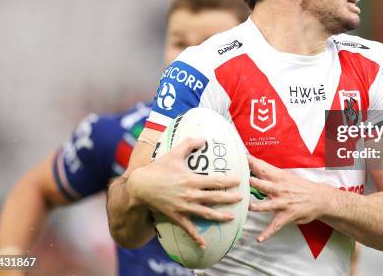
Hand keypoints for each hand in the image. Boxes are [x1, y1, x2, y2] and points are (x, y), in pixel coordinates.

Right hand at [127, 137, 241, 247]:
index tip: (239, 181)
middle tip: (243, 199)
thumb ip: (189, 143)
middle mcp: (190, 194)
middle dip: (230, 199)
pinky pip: (188, 228)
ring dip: (220, 216)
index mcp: (191, 179)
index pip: (215, 181)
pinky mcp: (176, 216)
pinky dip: (196, 237)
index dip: (229, 182)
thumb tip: (203, 137)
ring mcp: (184, 207)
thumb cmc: (157, 168)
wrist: (140, 186)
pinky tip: (205, 244)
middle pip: (215, 198)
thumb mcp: (174, 153)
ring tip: (232, 218)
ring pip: (206, 213)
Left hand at [248, 155, 330, 242]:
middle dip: (254, 183)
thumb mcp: (287, 176)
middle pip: (264, 185)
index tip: (242, 158)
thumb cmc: (300, 187)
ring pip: (268, 205)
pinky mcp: (287, 216)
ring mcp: (283, 203)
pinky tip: (259, 239)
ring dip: (258, 207)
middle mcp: (280, 189)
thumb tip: (255, 166)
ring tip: (249, 207)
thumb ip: (271, 174)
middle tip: (243, 181)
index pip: (264, 168)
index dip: (253, 163)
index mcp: (279, 177)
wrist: (319, 198)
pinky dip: (267, 233)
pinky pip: (276, 225)